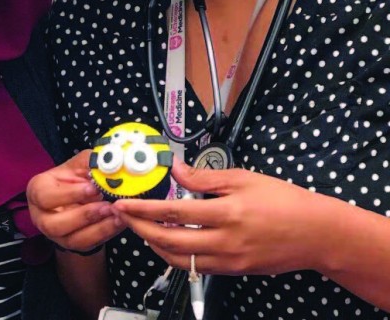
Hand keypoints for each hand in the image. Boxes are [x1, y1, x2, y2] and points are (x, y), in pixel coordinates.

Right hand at [26, 150, 123, 251]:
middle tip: (108, 206)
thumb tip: (108, 163)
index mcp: (38, 190)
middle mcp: (41, 216)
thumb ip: (90, 163)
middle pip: (54, 225)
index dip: (69, 194)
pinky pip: (87, 245)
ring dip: (97, 229)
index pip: (45, 196)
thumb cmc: (75, 176)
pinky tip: (119, 222)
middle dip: (83, 216)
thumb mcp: (80, 164)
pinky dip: (105, 234)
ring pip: (72, 240)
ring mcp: (55, 234)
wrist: (78, 193)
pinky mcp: (72, 244)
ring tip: (118, 215)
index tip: (93, 187)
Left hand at [113, 159, 334, 275]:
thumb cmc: (282, 199)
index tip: (124, 202)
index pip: (173, 212)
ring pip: (179, 260)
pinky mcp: (233, 271)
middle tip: (123, 216)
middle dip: (140, 228)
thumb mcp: (243, 178)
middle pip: (169, 240)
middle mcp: (224, 242)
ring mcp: (228, 261)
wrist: (316, 233)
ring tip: (140, 227)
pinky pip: (195, 266)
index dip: (144, 208)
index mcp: (226, 213)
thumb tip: (176, 167)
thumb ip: (205, 175)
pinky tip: (167, 240)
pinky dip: (175, 255)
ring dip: (154, 244)